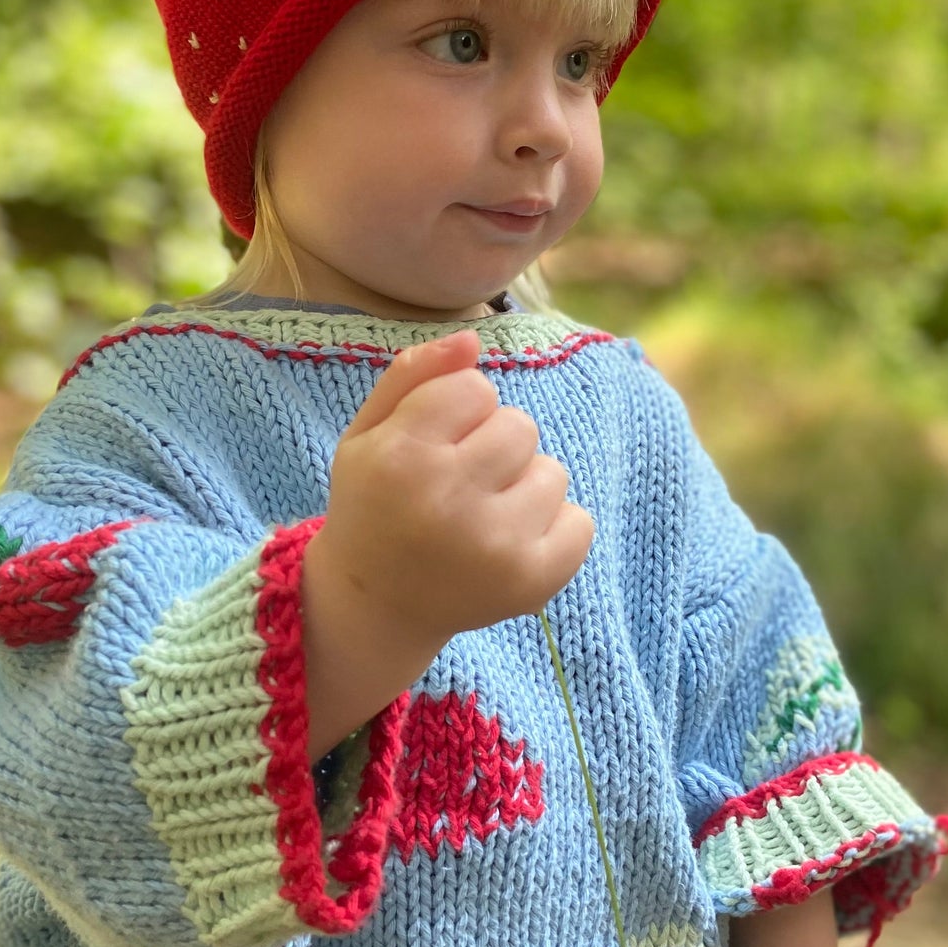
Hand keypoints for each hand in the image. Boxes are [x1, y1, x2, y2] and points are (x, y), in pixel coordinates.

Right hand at [317, 329, 595, 649]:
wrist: (375, 606)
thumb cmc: (374, 504)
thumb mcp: (367, 433)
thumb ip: (413, 376)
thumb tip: (471, 340)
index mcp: (401, 456)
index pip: (474, 387)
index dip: (458, 409)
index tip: (435, 442)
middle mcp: (448, 500)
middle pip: (519, 425)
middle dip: (494, 443)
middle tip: (460, 481)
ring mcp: (495, 546)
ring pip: (552, 471)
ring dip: (523, 485)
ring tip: (483, 513)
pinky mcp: (531, 582)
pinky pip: (580, 522)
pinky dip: (554, 528)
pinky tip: (511, 542)